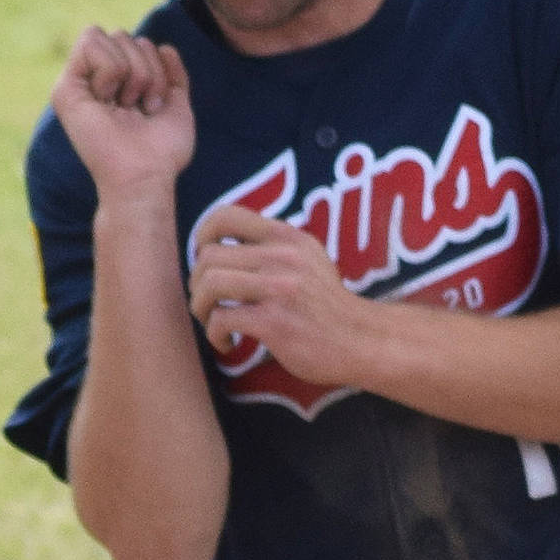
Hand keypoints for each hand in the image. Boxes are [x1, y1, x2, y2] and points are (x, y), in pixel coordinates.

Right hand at [52, 27, 194, 198]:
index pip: (138, 42)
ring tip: (128, 108)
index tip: (153, 105)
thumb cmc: (162, 152)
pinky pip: (90, 41)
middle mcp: (98, 81)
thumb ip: (173, 76)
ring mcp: (80, 83)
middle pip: (126, 35)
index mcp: (120, 84)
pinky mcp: (65, 88)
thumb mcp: (177, 107)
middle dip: (147, 70)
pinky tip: (108, 100)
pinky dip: (112, 69)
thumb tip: (165, 47)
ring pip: (113, 35)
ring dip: (135, 73)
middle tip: (140, 108)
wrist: (145, 175)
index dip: (155, 65)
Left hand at [188, 204, 374, 382]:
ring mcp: (279, 289)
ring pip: (210, 284)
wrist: (362, 342)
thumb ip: (274, 248)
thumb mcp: (309, 260)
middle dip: (197, 283)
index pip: (226, 215)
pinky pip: (222, 319)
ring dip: (200, 307)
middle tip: (208, 304)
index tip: (205, 261)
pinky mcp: (275, 323)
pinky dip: (215, 335)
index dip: (202, 236)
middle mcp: (283, 257)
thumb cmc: (327, 308)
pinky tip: (229, 344)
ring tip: (213, 322)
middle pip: (209, 255)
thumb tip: (221, 246)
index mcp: (288, 237)